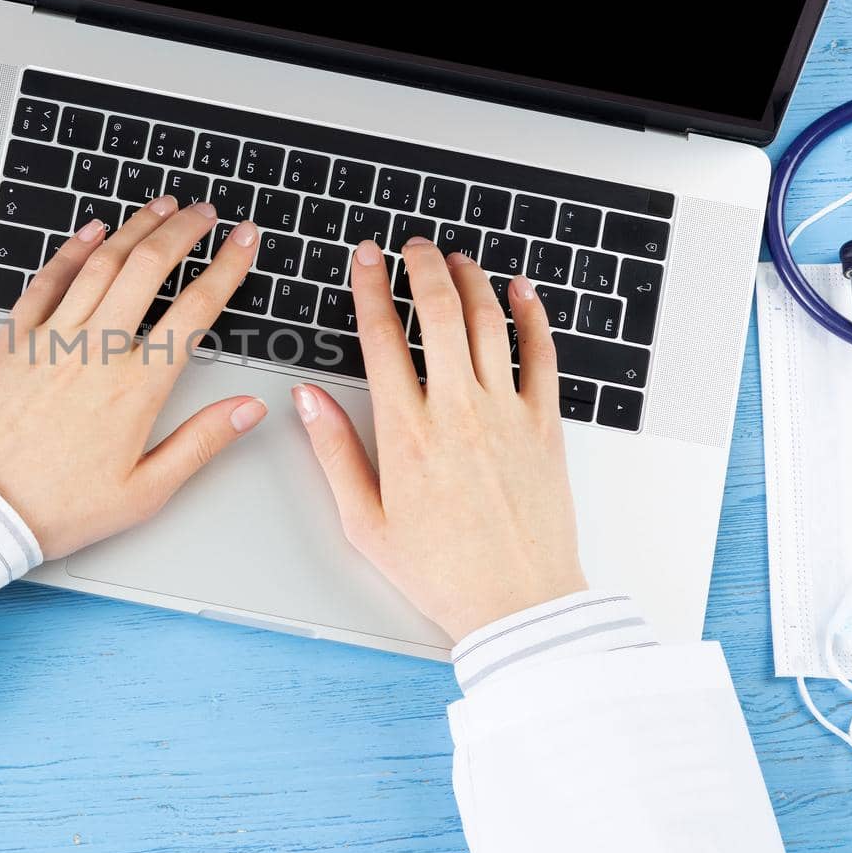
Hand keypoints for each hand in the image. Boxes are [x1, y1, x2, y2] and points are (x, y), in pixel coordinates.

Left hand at [0, 196, 266, 558]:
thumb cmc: (58, 508)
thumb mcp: (144, 492)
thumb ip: (201, 443)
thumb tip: (247, 410)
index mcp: (136, 388)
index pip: (196, 311)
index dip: (227, 268)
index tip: (243, 241)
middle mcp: (96, 351)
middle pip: (149, 269)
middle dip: (184, 232)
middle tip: (205, 213)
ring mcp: (51, 339)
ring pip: (101, 263)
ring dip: (136, 228)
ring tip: (161, 208)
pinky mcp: (13, 340)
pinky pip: (47, 280)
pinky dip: (72, 249)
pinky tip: (92, 230)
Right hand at [293, 237, 585, 641]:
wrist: (518, 604)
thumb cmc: (440, 571)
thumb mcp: (364, 521)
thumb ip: (334, 452)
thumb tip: (306, 399)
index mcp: (406, 433)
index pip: (381, 338)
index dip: (371, 288)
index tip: (366, 259)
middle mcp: (457, 411)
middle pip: (438, 313)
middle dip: (421, 268)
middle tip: (412, 248)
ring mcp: (505, 414)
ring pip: (488, 323)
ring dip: (471, 281)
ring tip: (456, 260)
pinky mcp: (544, 425)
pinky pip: (542, 355)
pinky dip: (532, 316)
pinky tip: (521, 293)